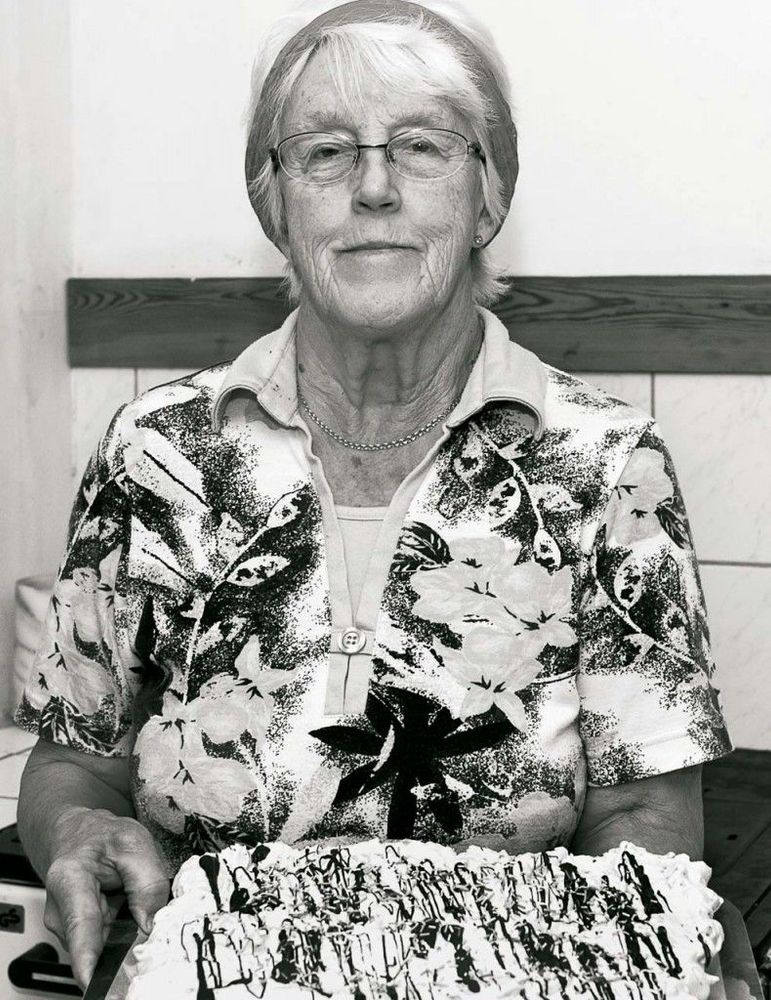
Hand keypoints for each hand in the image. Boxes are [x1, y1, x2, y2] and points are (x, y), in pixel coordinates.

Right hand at [43, 807, 168, 988]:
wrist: (77, 834)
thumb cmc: (100, 836)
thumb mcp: (134, 843)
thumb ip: (147, 881)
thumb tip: (150, 923)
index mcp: (70, 879)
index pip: (80, 926)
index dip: (89, 959)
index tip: (96, 982)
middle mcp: (60, 909)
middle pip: (97, 942)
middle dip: (123, 941)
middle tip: (144, 914)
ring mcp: (65, 925)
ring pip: (102, 945)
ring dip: (122, 933)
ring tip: (129, 901)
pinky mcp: (75, 933)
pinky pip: (102, 942)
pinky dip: (117, 932)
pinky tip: (121, 910)